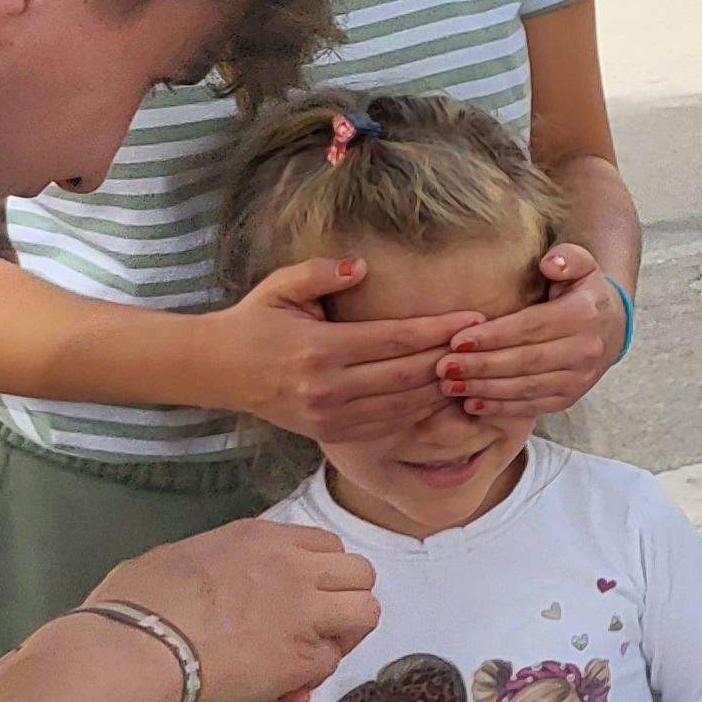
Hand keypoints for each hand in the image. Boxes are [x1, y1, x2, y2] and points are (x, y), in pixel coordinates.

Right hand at [88, 517, 383, 701]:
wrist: (139, 649)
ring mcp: (305, 612)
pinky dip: (315, 672)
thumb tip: (208, 574)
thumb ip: (213, 560)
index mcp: (262, 538)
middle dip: (345, 596)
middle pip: (359, 572)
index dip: (319, 571)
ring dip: (346, 631)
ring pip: (366, 611)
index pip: (325, 544)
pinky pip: (332, 661)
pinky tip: (285, 679)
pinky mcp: (303, 657)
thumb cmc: (136, 603)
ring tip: (313, 649)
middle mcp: (295, 567)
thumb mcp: (175, 557)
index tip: (301, 592)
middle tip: (318, 622)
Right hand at [210, 258, 482, 444]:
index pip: (395, 339)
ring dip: (442, 390)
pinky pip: (387, 426)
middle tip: (485, 344)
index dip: (439, 330)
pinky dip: (418, 412)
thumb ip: (321, 273)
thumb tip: (363, 266)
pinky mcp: (330, 434)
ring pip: (403, 406)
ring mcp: (329, 417)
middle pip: (407, 376)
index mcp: (318, 349)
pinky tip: (441, 395)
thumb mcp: (280, 287)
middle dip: (450, 359)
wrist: (216, 370)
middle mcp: (326, 388)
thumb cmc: (255, 320)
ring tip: (473, 370)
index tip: (474, 318)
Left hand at [440, 245, 625, 419]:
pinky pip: (532, 406)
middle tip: (444, 366)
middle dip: (481, 365)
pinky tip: (471, 403)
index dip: (493, 336)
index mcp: (584, 315)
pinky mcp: (570, 398)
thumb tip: (549, 264)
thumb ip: (567, 257)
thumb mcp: (581, 265)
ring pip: (527, 387)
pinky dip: (500, 408)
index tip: (457, 340)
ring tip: (449, 385)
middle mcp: (585, 350)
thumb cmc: (582, 293)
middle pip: (525, 361)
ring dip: (485, 389)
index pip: (531, 327)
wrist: (612, 327)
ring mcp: (579, 379)